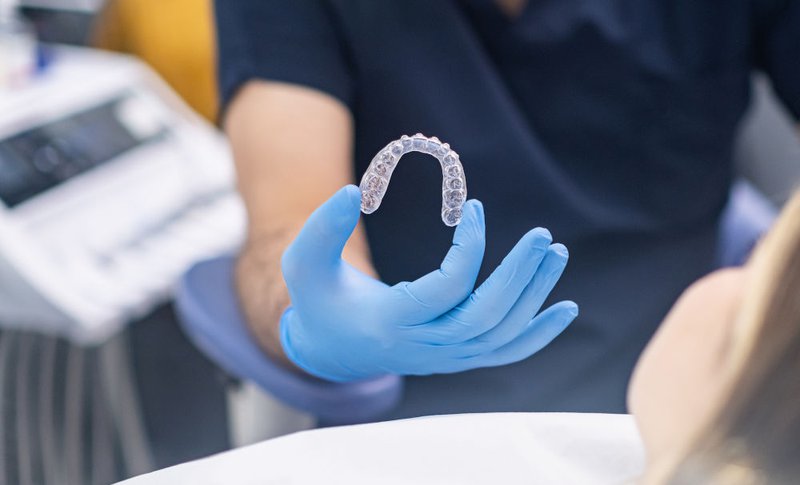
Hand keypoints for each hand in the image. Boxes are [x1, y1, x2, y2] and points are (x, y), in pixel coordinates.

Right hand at [279, 185, 577, 381]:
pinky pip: (504, 351)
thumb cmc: (319, 298)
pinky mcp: (455, 358)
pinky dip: (537, 334)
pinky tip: (564, 309)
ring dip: (535, 297)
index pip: (447, 290)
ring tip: (557, 254)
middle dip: (519, 276)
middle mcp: (422, 347)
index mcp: (390, 321)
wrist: (332, 348)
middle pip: (485, 317)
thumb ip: (323, 227)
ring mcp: (443, 358)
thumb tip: (353, 190)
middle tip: (543, 237)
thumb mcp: (305, 262)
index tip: (474, 207)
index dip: (469, 247)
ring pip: (501, 335)